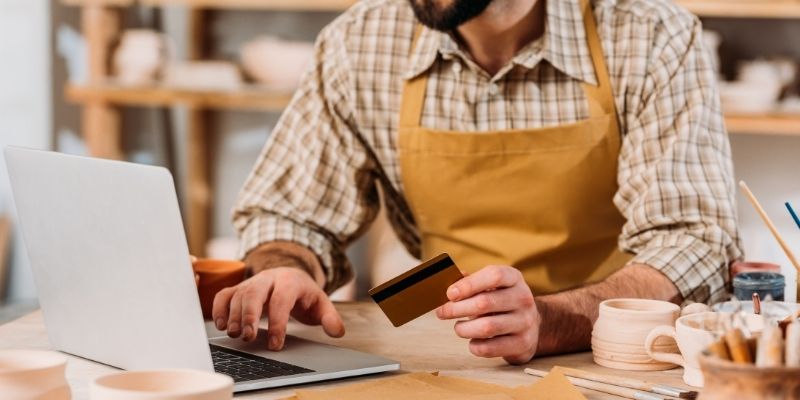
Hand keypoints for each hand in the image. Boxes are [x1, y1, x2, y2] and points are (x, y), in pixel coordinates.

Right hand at [212, 267, 344, 349]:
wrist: (290, 275)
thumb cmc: (304, 294)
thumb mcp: (321, 304)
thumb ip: (330, 318)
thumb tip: (337, 331)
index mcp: (290, 281)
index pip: (282, 299)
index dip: (278, 322)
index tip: (276, 344)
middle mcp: (269, 279)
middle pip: (255, 292)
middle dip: (250, 315)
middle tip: (249, 337)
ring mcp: (252, 282)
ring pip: (238, 294)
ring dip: (234, 316)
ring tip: (236, 335)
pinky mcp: (239, 288)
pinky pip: (224, 294)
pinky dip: (219, 308)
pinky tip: (221, 325)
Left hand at [435, 265, 539, 363]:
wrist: (532, 325)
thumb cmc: (501, 302)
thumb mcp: (491, 286)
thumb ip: (471, 283)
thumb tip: (450, 287)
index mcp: (514, 278)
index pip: (494, 276)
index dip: (469, 284)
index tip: (450, 294)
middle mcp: (523, 298)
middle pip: (484, 303)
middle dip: (457, 309)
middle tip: (442, 312)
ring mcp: (525, 322)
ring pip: (486, 327)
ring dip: (464, 329)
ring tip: (458, 328)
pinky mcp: (522, 344)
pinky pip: (490, 348)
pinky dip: (475, 346)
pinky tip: (472, 341)